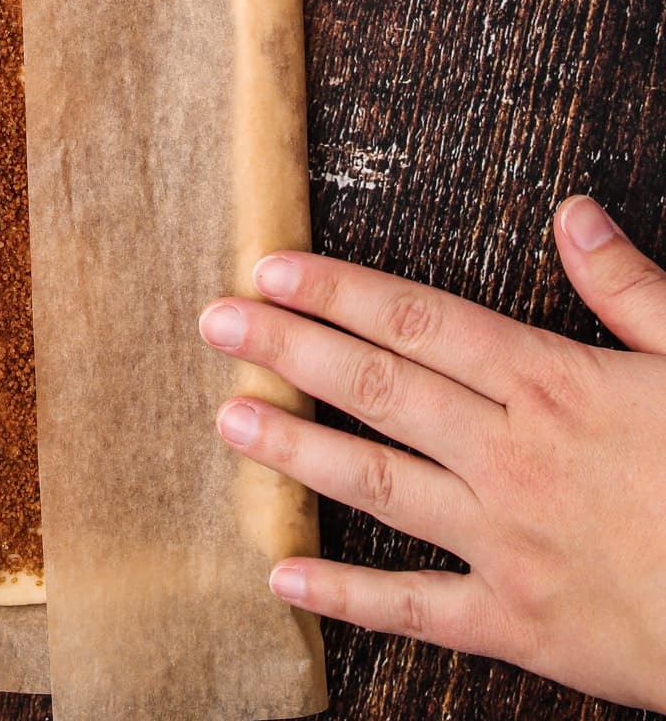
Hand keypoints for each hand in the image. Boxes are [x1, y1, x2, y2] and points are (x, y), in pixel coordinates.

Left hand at [198, 197, 665, 710]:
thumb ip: (631, 288)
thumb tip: (574, 214)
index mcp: (553, 385)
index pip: (418, 321)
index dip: (337, 291)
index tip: (271, 269)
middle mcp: (512, 457)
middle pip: (379, 389)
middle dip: (289, 350)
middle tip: (214, 323)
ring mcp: (507, 544)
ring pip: (378, 485)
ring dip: (295, 450)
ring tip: (226, 417)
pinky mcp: (517, 625)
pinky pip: (414, 610)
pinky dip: (345, 597)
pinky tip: (283, 579)